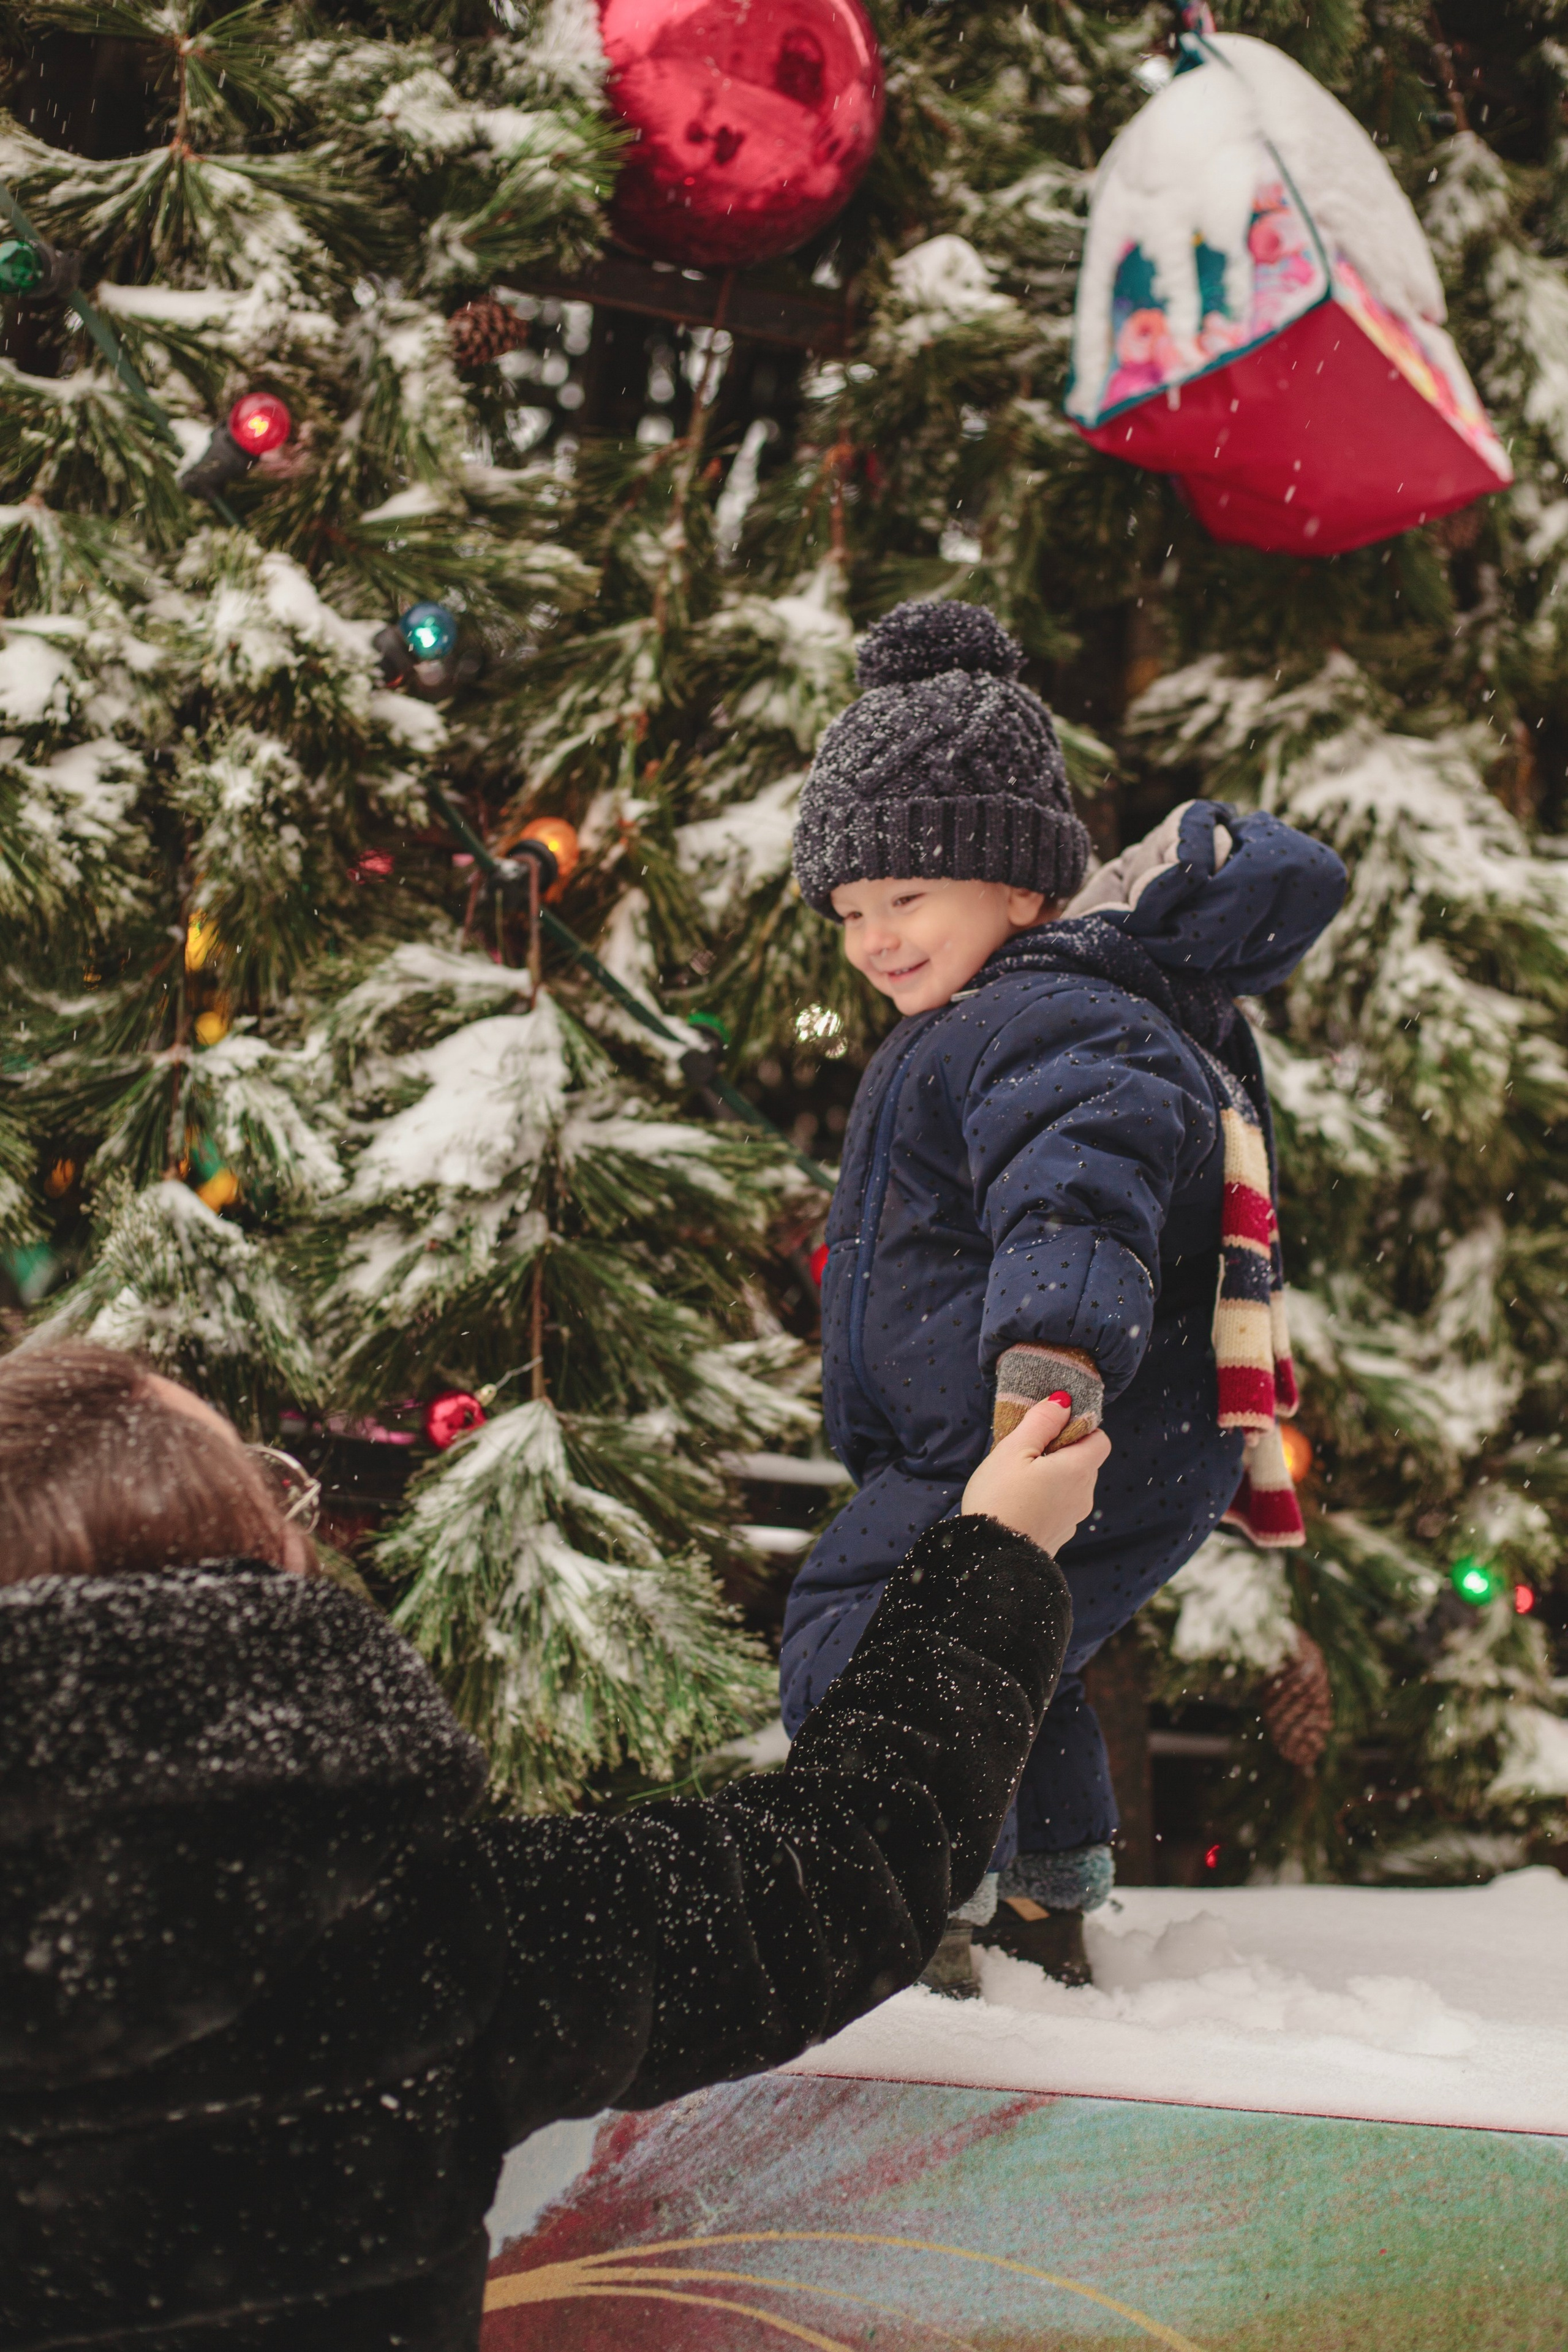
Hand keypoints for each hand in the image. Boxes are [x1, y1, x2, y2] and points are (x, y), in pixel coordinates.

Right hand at [961, 1395, 1109, 1558]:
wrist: (991, 1560)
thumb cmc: (999, 1499)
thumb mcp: (1013, 1449)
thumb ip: (1041, 1421)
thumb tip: (1064, 1402)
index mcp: (1078, 1470)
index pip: (1100, 1439)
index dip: (1080, 1429)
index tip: (1050, 1430)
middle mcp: (1084, 1495)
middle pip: (1084, 1462)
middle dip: (1061, 1452)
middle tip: (1025, 1453)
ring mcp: (1073, 1519)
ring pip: (1071, 1486)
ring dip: (1052, 1477)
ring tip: (1017, 1480)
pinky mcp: (1059, 1536)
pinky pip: (1059, 1507)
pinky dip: (1046, 1499)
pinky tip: (1018, 1503)